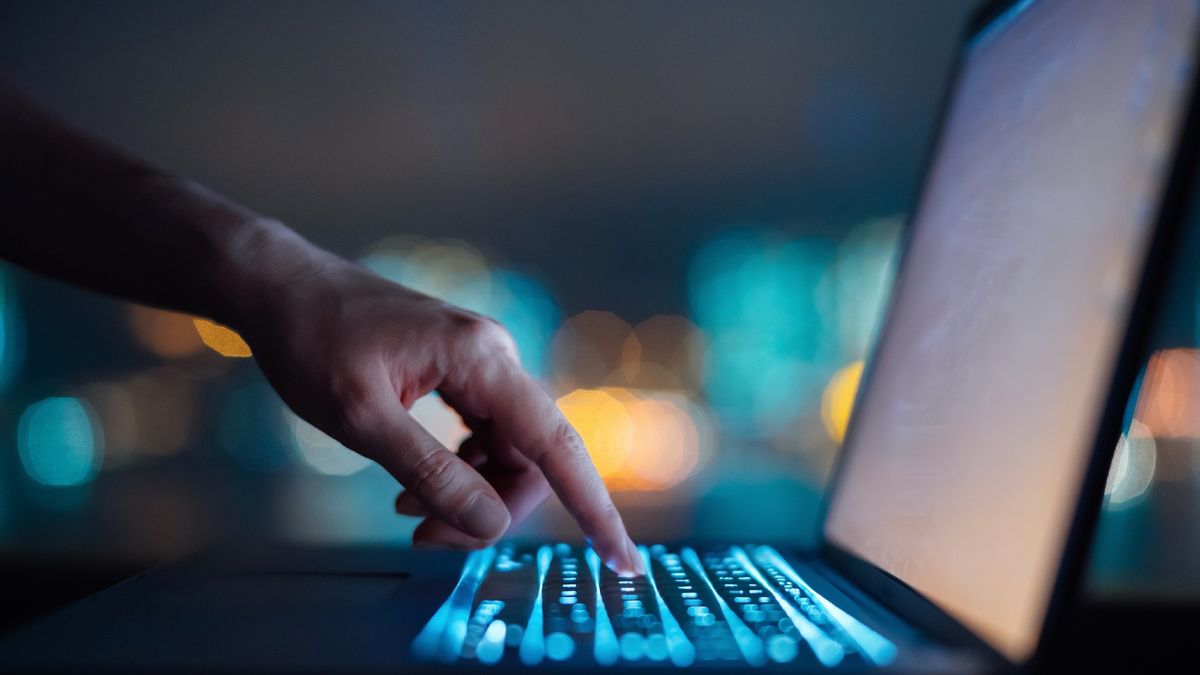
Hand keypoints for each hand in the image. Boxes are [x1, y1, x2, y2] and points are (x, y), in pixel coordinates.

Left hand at [232, 232, 643, 575]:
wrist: (279, 287)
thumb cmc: (311, 340)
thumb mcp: (362, 418)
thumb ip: (431, 472)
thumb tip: (491, 523)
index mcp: (481, 359)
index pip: (557, 445)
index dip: (594, 508)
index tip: (622, 560)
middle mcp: (493, 356)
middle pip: (529, 456)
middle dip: (491, 507)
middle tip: (428, 538)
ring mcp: (477, 362)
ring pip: (505, 449)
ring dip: (470, 491)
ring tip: (408, 510)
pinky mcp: (458, 369)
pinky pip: (481, 433)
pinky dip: (458, 468)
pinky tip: (413, 485)